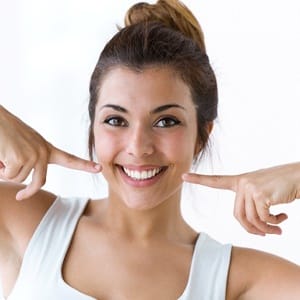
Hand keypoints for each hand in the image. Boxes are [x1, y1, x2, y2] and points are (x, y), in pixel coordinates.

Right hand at [0, 106, 100, 199]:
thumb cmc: (5, 134)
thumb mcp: (23, 146)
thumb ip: (29, 162)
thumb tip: (24, 183)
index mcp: (46, 149)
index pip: (69, 159)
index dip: (84, 166)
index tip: (99, 168)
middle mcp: (43, 151)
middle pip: (40, 182)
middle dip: (28, 192)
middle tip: (20, 197)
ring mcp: (34, 154)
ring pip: (19, 179)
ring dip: (6, 171)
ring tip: (4, 153)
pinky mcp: (21, 157)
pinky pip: (9, 175)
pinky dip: (0, 169)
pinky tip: (0, 154)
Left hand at [182, 163, 299, 235]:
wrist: (299, 176)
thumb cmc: (282, 185)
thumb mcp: (262, 193)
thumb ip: (252, 205)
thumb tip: (253, 227)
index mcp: (239, 181)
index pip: (215, 180)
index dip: (199, 179)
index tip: (183, 176)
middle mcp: (242, 182)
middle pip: (238, 216)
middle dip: (252, 230)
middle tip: (267, 234)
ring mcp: (250, 187)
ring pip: (252, 220)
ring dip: (267, 229)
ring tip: (278, 227)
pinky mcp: (260, 194)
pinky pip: (263, 219)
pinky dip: (274, 224)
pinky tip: (283, 218)